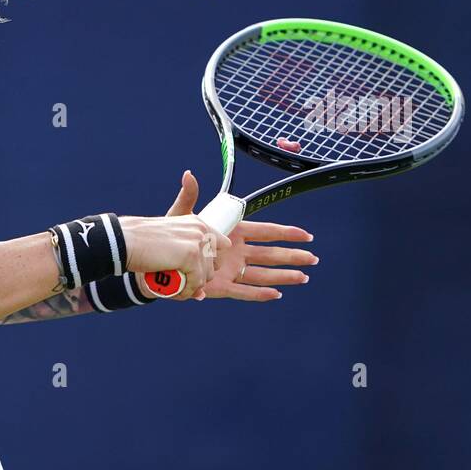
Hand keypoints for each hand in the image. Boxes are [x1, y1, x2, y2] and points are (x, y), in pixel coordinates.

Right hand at [117, 207, 230, 298]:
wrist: (125, 241)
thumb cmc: (141, 245)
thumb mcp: (169, 249)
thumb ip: (186, 267)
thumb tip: (201, 295)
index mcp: (197, 223)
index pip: (222, 245)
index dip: (209, 261)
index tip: (191, 268)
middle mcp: (201, 230)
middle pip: (214, 265)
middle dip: (199, 278)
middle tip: (178, 282)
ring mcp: (197, 242)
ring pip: (206, 276)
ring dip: (191, 287)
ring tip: (172, 288)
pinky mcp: (191, 255)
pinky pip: (196, 282)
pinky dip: (185, 292)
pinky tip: (171, 291)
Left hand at [163, 170, 316, 302]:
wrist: (157, 260)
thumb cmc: (171, 236)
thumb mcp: (181, 215)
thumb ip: (189, 196)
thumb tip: (189, 175)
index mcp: (233, 232)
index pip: (266, 232)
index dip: (287, 234)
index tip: (306, 236)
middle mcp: (236, 251)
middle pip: (270, 255)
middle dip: (292, 257)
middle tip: (313, 259)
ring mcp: (230, 270)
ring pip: (262, 274)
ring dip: (283, 276)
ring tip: (303, 278)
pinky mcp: (220, 287)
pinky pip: (243, 291)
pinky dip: (259, 294)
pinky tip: (277, 294)